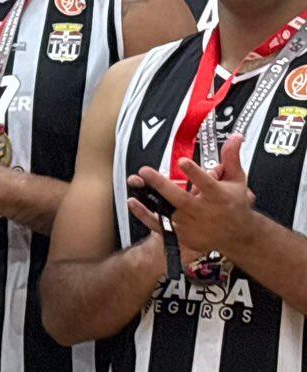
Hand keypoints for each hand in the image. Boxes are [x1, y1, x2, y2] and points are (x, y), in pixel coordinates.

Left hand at [126, 134, 259, 262]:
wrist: (238, 235)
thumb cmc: (235, 203)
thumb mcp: (236, 180)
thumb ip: (231, 158)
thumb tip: (236, 136)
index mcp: (218, 196)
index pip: (206, 183)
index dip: (194, 173)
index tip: (182, 161)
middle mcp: (203, 211)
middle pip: (180, 198)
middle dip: (161, 184)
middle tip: (145, 170)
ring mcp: (191, 224)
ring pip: (167, 212)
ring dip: (149, 199)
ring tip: (135, 184)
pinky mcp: (182, 235)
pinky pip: (159, 225)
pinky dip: (144, 215)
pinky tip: (133, 202)